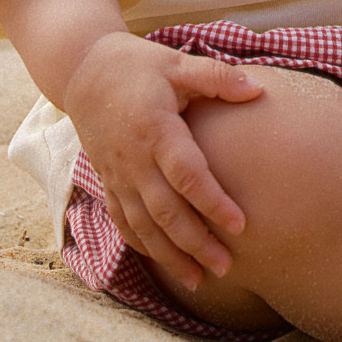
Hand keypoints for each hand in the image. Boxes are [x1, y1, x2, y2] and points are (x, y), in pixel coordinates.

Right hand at [63, 31, 262, 288]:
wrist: (84, 71)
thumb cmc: (138, 66)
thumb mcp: (177, 63)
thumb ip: (216, 77)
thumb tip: (258, 90)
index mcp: (156, 130)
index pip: (187, 175)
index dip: (213, 203)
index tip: (240, 225)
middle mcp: (134, 160)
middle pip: (166, 212)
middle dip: (196, 244)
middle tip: (226, 266)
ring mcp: (117, 174)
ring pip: (144, 226)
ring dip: (170, 256)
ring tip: (200, 278)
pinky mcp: (108, 181)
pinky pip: (123, 221)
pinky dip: (142, 245)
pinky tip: (163, 261)